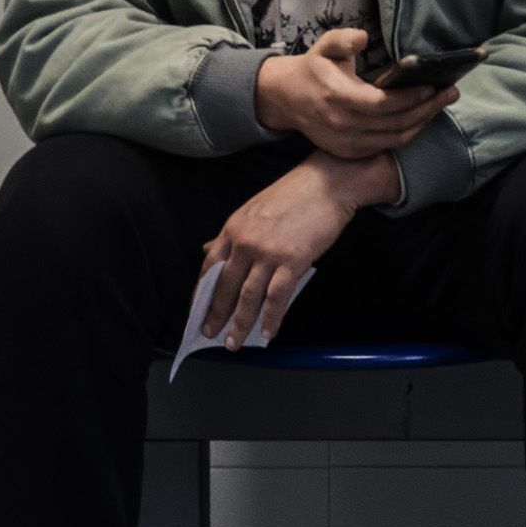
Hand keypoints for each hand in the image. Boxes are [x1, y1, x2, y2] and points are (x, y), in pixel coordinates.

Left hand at [200, 153, 393, 347]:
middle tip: (210, 334)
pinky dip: (271, 318)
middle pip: (225, 286)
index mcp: (233, 228)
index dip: (202, 292)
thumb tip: (206, 249)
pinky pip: (277, 297)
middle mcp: (245, 241)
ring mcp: (268, 252)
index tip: (198, 310)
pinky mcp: (292, 261)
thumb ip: (231, 234)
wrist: (327, 183)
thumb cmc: (294, 194)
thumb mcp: (253, 209)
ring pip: (248, 296)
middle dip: (216, 314)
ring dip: (240, 323)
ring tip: (234, 342)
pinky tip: (268, 332)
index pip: (209, 266)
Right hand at [254, 26, 455, 159]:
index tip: (432, 85)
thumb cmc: (313, 68)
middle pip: (394, 123)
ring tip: (441, 104)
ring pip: (393, 139)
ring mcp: (346, 142)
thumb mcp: (324, 46)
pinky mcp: (348, 151)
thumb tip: (363, 37)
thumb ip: (343, 39)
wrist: (287, 98)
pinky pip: (385, 146)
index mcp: (338, 97)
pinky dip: (406, 134)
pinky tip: (421, 118)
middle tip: (451, 93)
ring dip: (421, 123)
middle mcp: (342, 124)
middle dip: (427, 109)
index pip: (382, 104)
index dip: (409, 98)